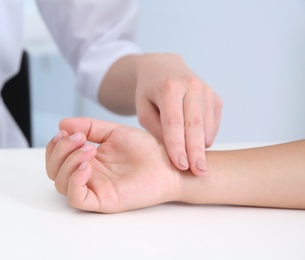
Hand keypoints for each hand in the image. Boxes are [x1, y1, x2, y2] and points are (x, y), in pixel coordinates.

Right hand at [46, 118, 181, 212]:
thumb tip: (62, 125)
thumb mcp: (113, 131)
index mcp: (88, 160)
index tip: (69, 131)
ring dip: (68, 162)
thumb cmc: (145, 149)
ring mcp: (94, 188)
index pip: (57, 157)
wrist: (168, 162)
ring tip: (89, 150)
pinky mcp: (103, 201)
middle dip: (60, 151)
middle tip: (80, 139)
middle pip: (54, 170)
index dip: (56, 144)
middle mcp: (88, 175)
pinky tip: (88, 166)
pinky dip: (74, 181)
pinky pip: (76, 198)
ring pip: (61, 184)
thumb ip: (89, 127)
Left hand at [135, 53, 221, 175]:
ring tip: (191, 161)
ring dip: (200, 147)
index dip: (177, 145)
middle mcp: (191, 86)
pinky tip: (192, 140)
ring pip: (206, 127)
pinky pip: (213, 126)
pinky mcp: (216, 98)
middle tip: (199, 172)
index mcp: (169, 87)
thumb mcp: (142, 109)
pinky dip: (204, 138)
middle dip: (197, 151)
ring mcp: (207, 91)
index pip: (174, 121)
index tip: (181, 165)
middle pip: (195, 124)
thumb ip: (155, 128)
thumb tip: (175, 149)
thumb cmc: (149, 93)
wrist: (164, 68)